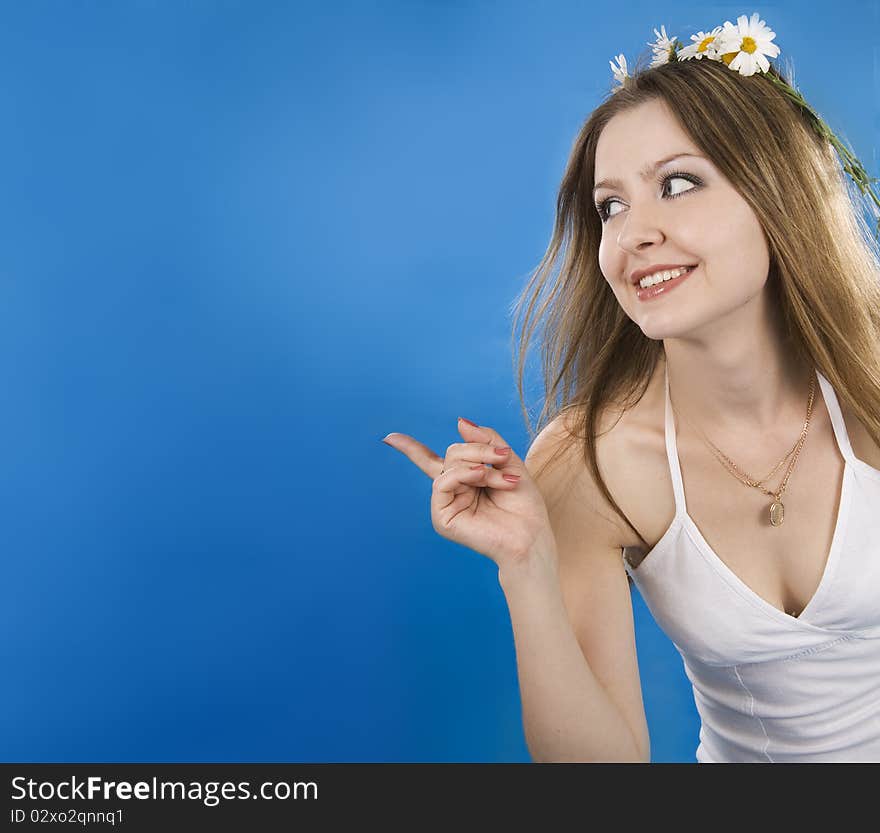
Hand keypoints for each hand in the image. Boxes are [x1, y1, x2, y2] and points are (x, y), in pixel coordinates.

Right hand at [382, 417, 554, 571]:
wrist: (530, 535)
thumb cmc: (523, 504)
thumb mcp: (508, 462)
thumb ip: (486, 440)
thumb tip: (460, 421)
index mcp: (464, 480)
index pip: (432, 461)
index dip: (410, 448)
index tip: (389, 437)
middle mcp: (452, 491)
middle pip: (452, 453)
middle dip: (480, 451)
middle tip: (503, 459)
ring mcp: (445, 504)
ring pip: (449, 465)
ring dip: (479, 466)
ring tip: (501, 480)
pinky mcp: (442, 518)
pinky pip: (442, 482)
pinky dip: (463, 475)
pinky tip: (481, 478)